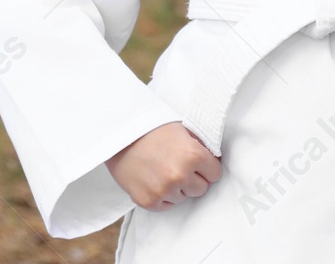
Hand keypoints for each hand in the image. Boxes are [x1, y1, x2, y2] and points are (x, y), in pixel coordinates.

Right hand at [106, 121, 221, 210]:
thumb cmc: (151, 128)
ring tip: (162, 169)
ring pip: (183, 198)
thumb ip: (199, 147)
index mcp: (193, 156)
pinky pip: (166, 206)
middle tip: (179, 166)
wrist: (119, 134)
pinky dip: (162, 196)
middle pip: (201, 189)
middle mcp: (180, 175)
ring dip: (177, 187)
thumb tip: (212, 159)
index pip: (215, 174)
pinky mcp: (149, 201)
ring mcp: (164, 190)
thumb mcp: (182, 130)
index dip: (207, 167)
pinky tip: (154, 179)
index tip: (200, 164)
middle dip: (194, 179)